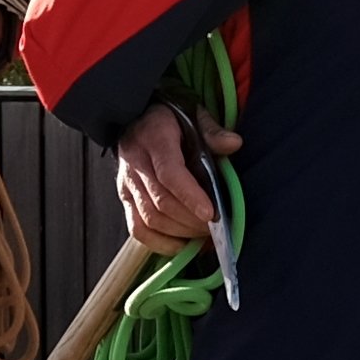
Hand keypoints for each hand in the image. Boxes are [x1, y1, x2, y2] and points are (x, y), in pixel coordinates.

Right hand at [117, 105, 231, 248]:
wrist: (135, 119)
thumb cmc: (170, 120)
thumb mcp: (192, 115)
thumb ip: (212, 130)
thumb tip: (235, 144)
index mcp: (153, 138)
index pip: (169, 173)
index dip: (190, 196)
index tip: (211, 214)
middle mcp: (135, 163)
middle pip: (161, 202)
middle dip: (191, 220)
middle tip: (216, 228)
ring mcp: (126, 184)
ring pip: (150, 219)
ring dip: (180, 232)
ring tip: (204, 234)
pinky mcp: (124, 199)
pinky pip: (137, 229)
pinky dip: (160, 243)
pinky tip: (182, 245)